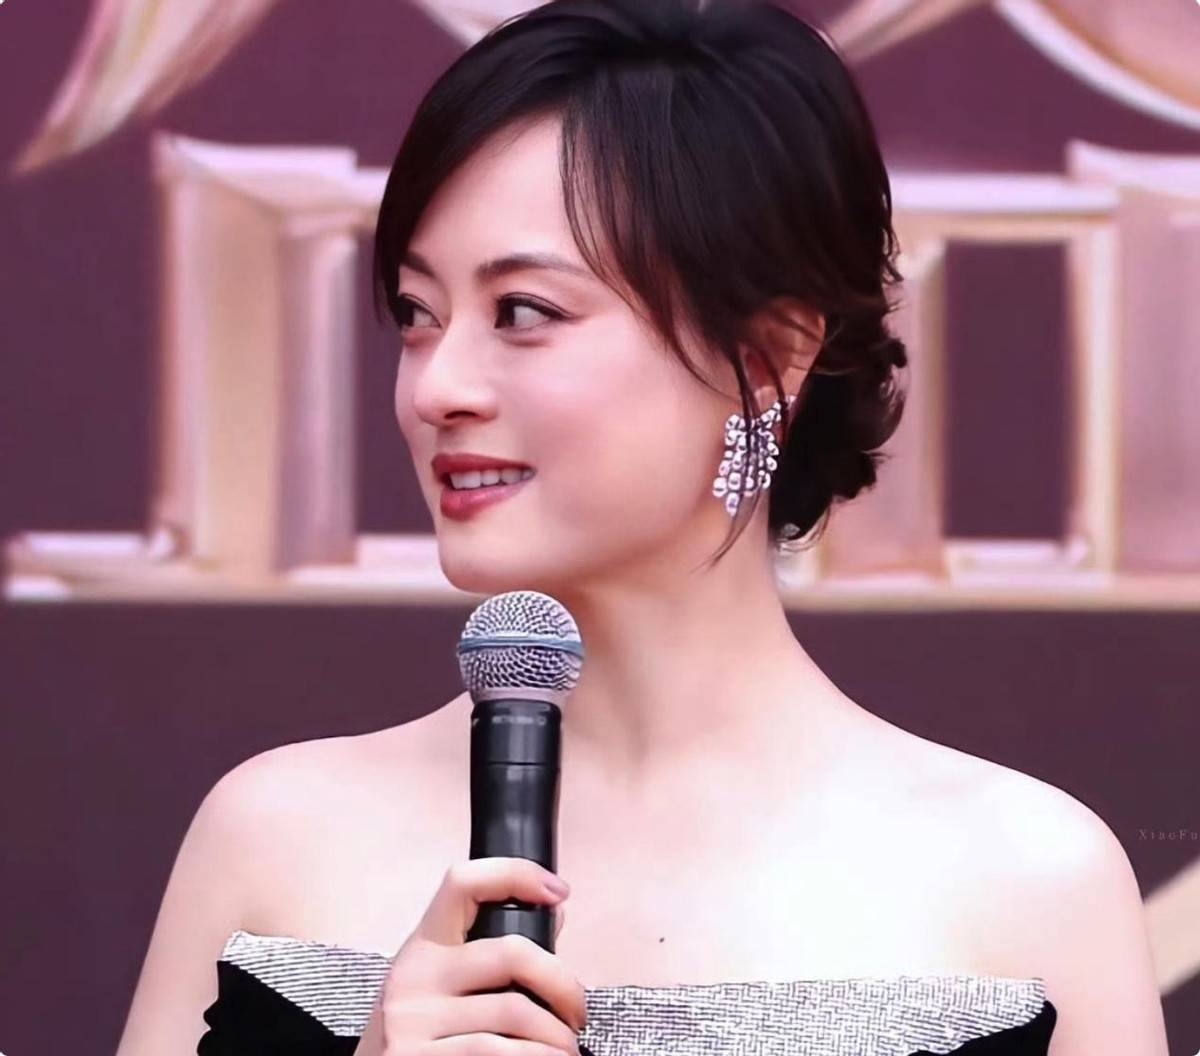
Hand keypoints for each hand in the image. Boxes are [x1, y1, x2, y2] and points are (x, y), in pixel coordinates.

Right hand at [352, 857, 585, 1055]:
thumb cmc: (420, 1033)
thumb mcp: (439, 985)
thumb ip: (491, 953)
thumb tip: (554, 912)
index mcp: (423, 946)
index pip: (463, 883)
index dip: (516, 874)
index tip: (558, 890)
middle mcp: (415, 977)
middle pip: (511, 952)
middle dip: (563, 983)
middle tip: (577, 1011)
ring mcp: (416, 1022)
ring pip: (517, 1013)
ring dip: (557, 1037)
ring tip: (566, 1048)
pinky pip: (502, 1054)